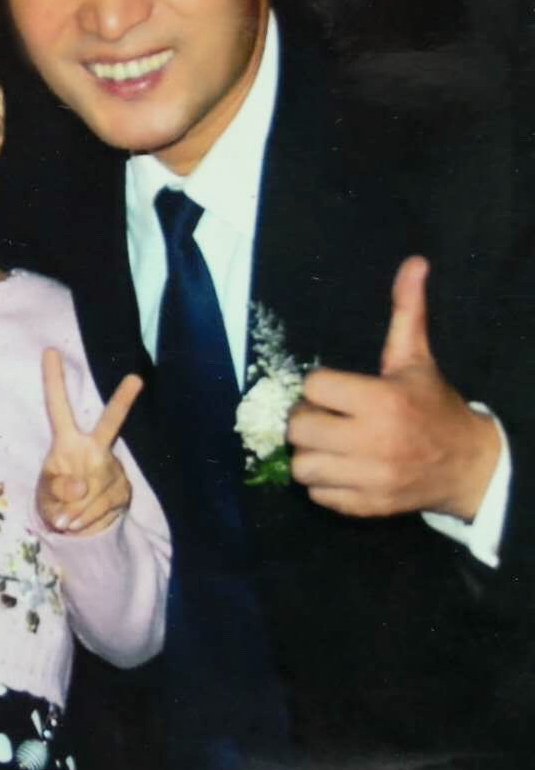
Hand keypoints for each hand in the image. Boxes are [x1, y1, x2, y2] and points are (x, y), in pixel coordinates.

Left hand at [36, 349, 142, 534]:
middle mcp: (93, 448)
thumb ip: (56, 489)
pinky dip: (87, 518)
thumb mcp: (45, 496)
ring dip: (76, 509)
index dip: (53, 380)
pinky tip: (81, 522)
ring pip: (94, 487)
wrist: (77, 529)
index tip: (48, 351)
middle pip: (110, 422)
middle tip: (136, 378)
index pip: (57, 407)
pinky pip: (103, 505)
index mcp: (66, 442)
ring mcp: (112, 467)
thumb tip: (81, 485)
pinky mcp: (124, 489)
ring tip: (66, 519)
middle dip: (123, 401)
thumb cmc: (55, 501)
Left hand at [289, 256, 500, 518]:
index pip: (314, 387)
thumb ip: (406, 313)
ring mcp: (371, 478)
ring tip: (330, 445)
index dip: (320, 386)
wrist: (470, 466)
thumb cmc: (433, 406)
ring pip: (302, 467)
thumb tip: (414, 263)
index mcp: (383, 401)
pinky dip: (323, 484)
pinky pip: (318, 496)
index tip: (334, 390)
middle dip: (307, 421)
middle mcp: (374, 441)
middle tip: (325, 418)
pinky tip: (342, 468)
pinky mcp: (368, 506)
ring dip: (310, 455)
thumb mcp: (417, 360)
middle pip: (299, 429)